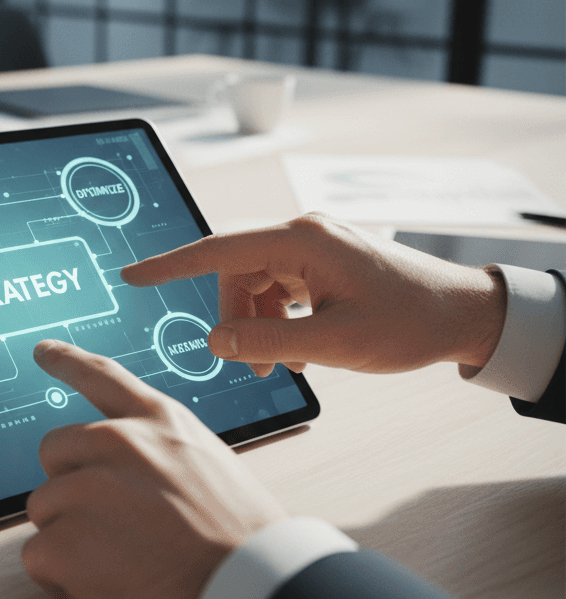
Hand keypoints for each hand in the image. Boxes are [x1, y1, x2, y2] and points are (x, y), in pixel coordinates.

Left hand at [22, 340, 287, 598]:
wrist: (254, 591)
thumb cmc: (245, 540)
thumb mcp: (211, 464)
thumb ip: (160, 454)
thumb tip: (127, 474)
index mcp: (158, 420)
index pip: (101, 375)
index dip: (67, 360)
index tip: (42, 350)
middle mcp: (116, 443)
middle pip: (54, 450)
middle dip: (70, 485)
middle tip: (109, 523)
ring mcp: (85, 489)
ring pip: (44, 508)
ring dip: (70, 538)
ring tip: (123, 565)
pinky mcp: (65, 541)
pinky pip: (37, 556)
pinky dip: (61, 580)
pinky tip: (103, 590)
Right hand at [122, 212, 506, 377]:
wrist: (465, 313)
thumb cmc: (409, 322)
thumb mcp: (334, 343)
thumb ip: (268, 342)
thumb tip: (217, 340)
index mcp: (302, 241)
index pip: (218, 250)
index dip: (170, 264)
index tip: (133, 275)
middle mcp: (303, 234)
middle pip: (238, 274)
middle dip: (237, 320)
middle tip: (253, 364)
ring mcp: (314, 247)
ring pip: (257, 285)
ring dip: (260, 324)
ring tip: (286, 362)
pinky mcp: (324, 262)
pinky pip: (280, 288)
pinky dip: (280, 319)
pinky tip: (301, 348)